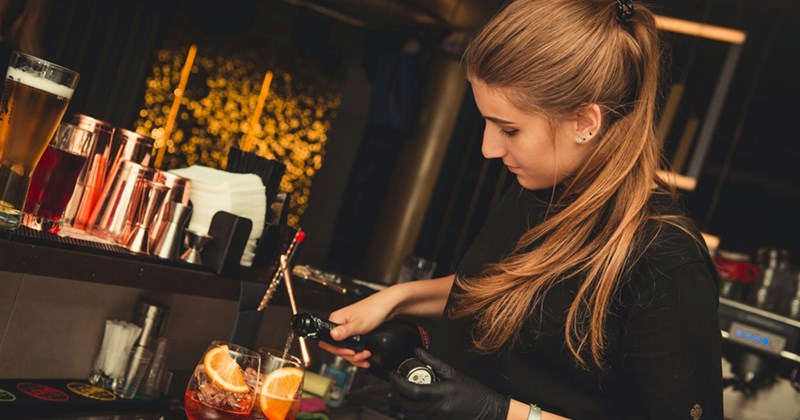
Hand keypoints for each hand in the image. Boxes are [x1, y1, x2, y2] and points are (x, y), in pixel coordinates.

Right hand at [318, 287, 400, 367]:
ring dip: (355, 356)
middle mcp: (339, 325)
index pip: (327, 341)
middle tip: (360, 354)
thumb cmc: (373, 309)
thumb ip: (344, 331)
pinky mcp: (354, 333)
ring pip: (345, 349)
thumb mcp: (358, 324)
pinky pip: (352, 347)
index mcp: (335, 320)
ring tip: (365, 355)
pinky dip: (358, 354)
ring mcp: (347, 330)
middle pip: (337, 347)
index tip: (348, 352)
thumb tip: (331, 335)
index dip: (337, 350)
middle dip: (349, 354)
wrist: (387, 306)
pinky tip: (364, 356)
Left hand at [389, 348, 509, 419]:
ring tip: (402, 391)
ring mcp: (436, 418)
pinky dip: (410, 412)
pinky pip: (417, 419)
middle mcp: (436, 409)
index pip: (411, 391)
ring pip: (409, 414)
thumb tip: (418, 351)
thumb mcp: (454, 374)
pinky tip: (412, 403)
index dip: (398, 383)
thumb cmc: (473, 392)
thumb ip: (434, 362)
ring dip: (402, 403)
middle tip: (395, 381)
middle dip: (396, 393)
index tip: (393, 374)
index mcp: (440, 394)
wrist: (488, 411)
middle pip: (406, 404)